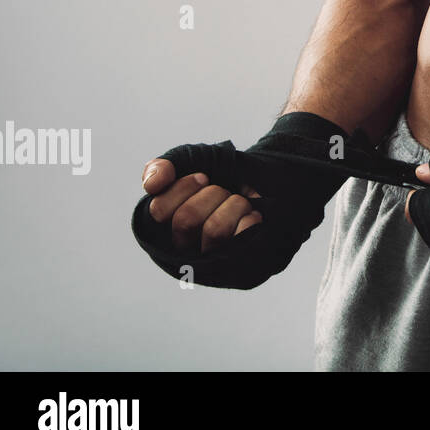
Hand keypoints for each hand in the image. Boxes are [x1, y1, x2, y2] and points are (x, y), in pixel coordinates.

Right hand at [130, 112, 357, 288]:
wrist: (276, 176)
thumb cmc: (229, 173)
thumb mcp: (193, 159)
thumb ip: (165, 166)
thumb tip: (152, 184)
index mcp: (168, 231)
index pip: (159, 212)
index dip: (182, 187)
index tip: (204, 177)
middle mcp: (187, 253)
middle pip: (187, 220)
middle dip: (211, 194)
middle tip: (225, 191)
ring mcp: (217, 264)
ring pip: (214, 231)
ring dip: (233, 204)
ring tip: (241, 203)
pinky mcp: (246, 269)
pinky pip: (242, 243)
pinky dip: (250, 219)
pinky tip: (255, 217)